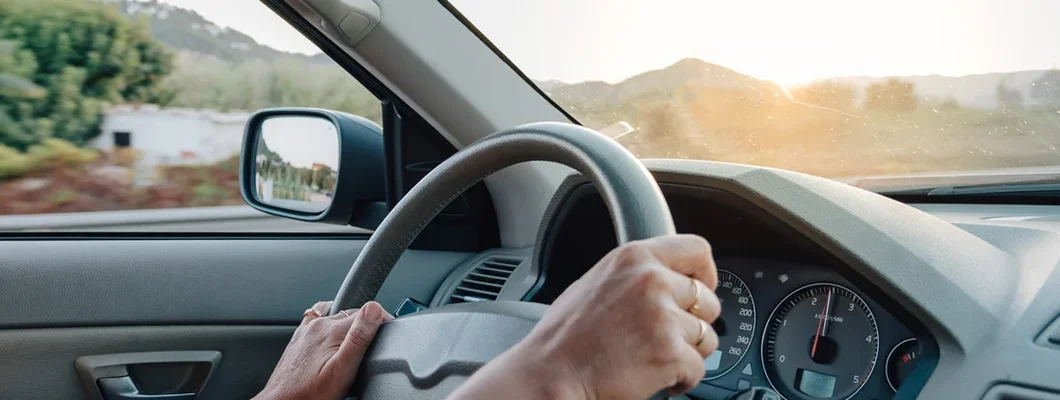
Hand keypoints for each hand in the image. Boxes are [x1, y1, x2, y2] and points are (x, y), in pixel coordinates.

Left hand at [254, 300, 392, 399]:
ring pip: (338, 315)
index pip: (369, 310)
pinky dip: (332, 323)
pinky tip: (335, 339)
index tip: (388, 336)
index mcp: (332, 329)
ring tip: (356, 345)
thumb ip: (359, 337)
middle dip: (368, 325)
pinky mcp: (301, 337)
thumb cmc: (311, 394)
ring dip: (351, 324)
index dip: (383, 321)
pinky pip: (320, 319)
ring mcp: (307, 330)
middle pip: (354, 313)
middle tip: (373, 349)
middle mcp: (318, 324)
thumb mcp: (343, 370)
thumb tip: (374, 309)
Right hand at [449, 235, 719, 399]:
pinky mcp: (670, 352)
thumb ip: (636, 275)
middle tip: (667, 337)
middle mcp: (651, 281)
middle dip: (694, 323)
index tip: (701, 289)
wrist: (551, 374)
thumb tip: (670, 280)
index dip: (705, 274)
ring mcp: (663, 317)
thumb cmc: (566, 337)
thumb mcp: (597, 282)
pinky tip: (655, 377)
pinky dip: (682, 380)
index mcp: (633, 258)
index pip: (697, 250)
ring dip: (688, 353)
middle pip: (708, 299)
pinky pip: (699, 369)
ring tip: (656, 358)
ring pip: (707, 337)